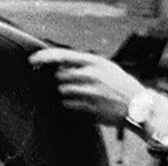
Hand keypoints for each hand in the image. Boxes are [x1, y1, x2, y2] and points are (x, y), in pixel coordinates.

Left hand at [29, 49, 143, 125]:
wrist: (135, 104)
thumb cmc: (118, 84)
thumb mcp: (104, 67)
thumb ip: (83, 65)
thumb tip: (60, 66)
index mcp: (93, 61)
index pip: (62, 56)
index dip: (44, 57)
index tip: (32, 60)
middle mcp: (91, 75)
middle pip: (60, 76)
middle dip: (61, 80)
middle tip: (74, 84)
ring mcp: (90, 92)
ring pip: (63, 91)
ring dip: (66, 93)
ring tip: (82, 94)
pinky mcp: (90, 107)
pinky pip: (69, 104)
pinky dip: (71, 103)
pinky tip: (83, 102)